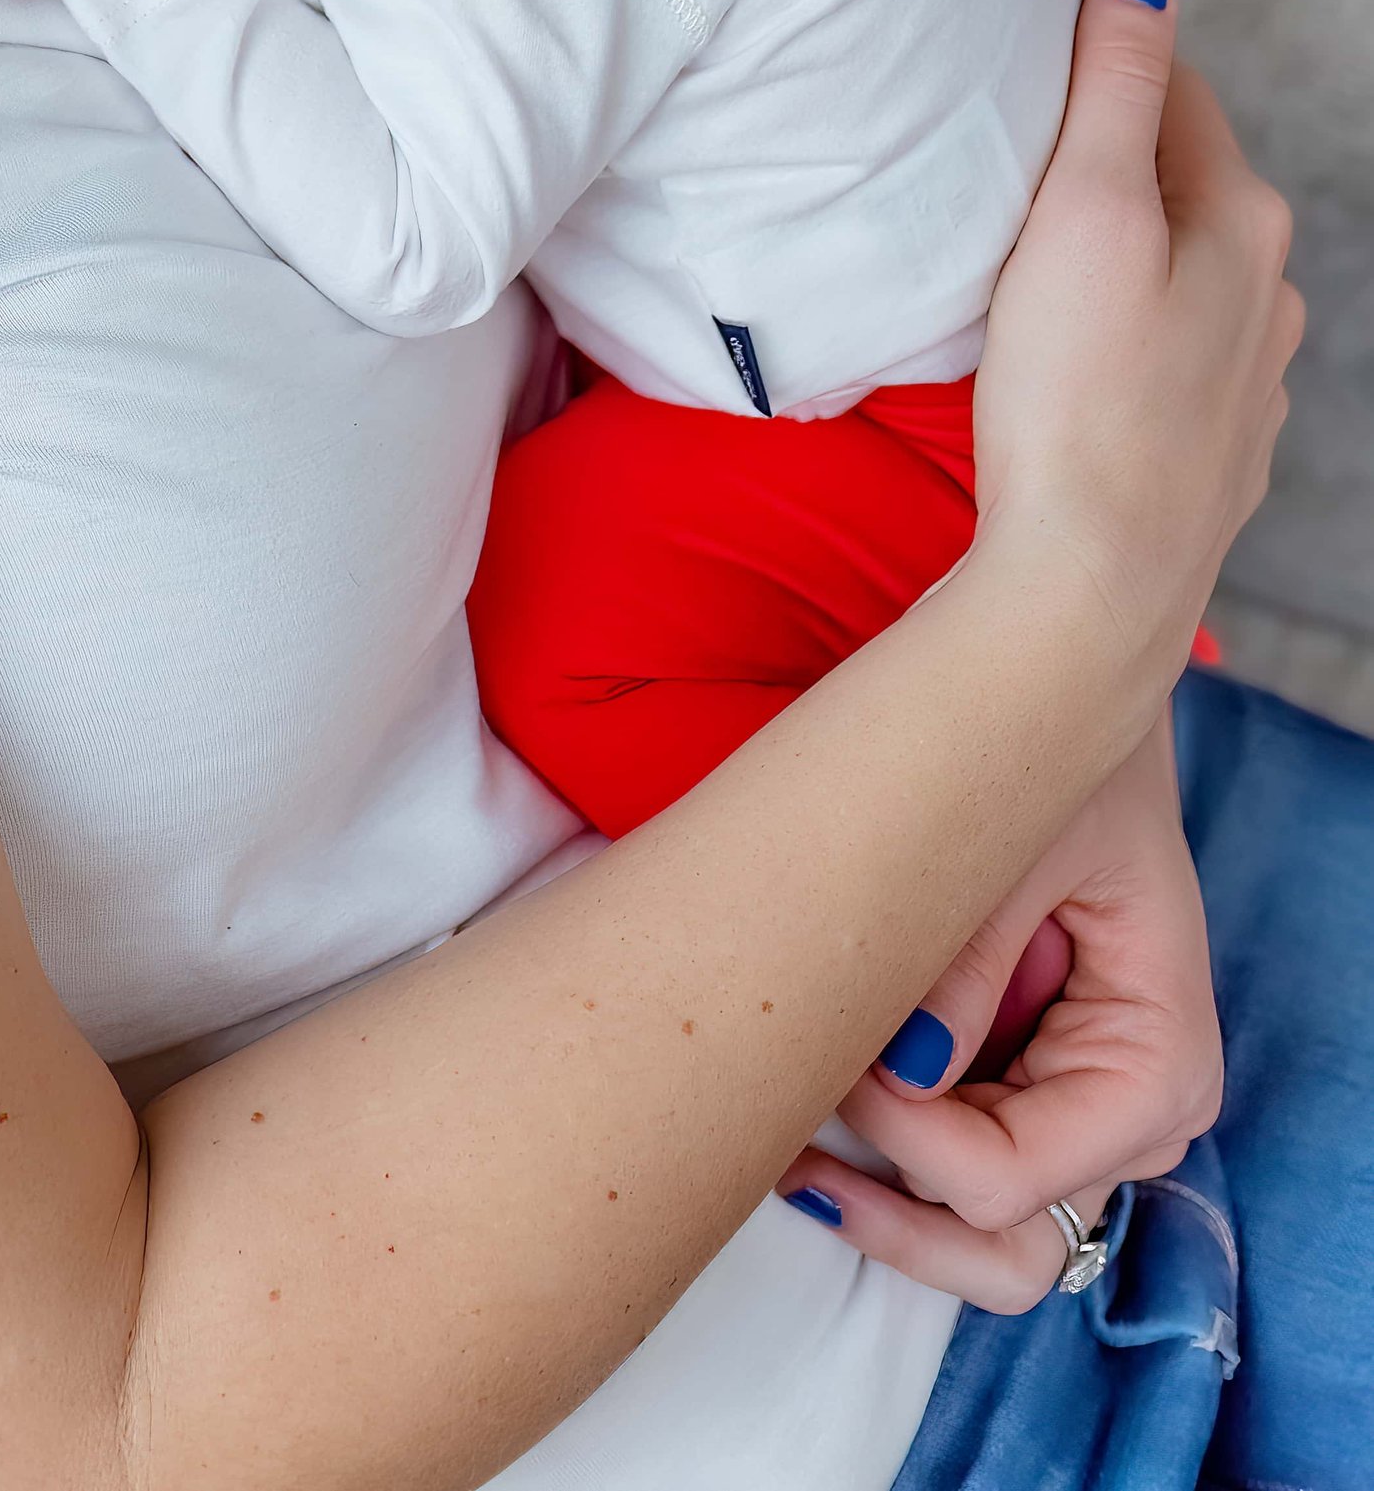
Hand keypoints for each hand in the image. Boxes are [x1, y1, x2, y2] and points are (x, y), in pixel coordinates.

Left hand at [776, 712, 1216, 1308]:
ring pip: (988, 1247)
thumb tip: (900, 1074)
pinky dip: (893, 1170)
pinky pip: (966, 1178)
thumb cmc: (1051, 756)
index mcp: (1155, 1060)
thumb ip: (967, 963)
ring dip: (889, 1216)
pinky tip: (812, 1119)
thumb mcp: (1016, 840)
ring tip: (791, 1150)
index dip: (903, 1144)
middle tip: (794, 1137)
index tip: (834, 1062)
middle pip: (1006, 1250)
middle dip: (893, 1211)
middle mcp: (1135, 1113)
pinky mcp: (1036, 1093)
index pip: (1011, 1179)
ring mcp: (1086, 1115)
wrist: (1062, 696)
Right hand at [967, 0, 1298, 710]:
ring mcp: (1246, 382)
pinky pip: (1167, 354)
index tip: (1026, 60)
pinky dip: (1123, 335)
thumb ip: (1115, 86)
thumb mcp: (1085, 210)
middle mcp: (1269, 296)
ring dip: (1119, 253)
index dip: (1099, 61)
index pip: (1174, 90)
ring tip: (1028, 262)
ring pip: (1180, 273)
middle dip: (1108, 159)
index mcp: (1244, 220)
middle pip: (1182, 182)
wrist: (1091, 586)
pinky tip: (1071, 363)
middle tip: (1010, 159)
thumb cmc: (1076, 397)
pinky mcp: (1211, 453)